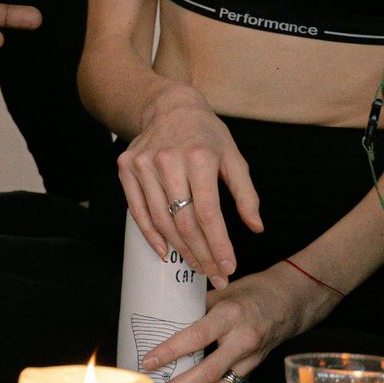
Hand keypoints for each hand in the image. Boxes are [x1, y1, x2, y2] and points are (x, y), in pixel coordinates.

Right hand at [117, 86, 260, 285]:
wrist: (170, 107)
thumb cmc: (207, 135)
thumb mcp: (233, 158)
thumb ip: (246, 194)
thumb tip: (256, 228)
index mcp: (199, 158)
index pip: (209, 213)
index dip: (219, 245)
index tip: (228, 267)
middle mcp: (169, 161)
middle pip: (184, 222)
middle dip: (201, 254)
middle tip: (214, 275)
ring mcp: (144, 165)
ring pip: (161, 220)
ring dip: (180, 250)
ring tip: (196, 267)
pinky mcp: (127, 168)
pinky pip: (138, 211)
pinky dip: (151, 235)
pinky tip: (165, 252)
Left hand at [139, 265, 323, 382]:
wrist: (290, 301)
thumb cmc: (253, 292)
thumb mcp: (224, 291)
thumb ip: (196, 307)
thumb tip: (163, 320)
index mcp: (231, 316)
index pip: (197, 336)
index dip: (172, 350)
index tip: (148, 362)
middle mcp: (242, 341)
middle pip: (208, 372)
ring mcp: (249, 360)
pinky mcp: (252, 371)